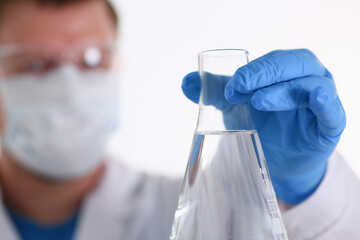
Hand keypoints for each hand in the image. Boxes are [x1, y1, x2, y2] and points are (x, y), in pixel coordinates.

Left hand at [181, 49, 345, 203]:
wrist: (280, 159)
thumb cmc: (262, 125)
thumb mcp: (237, 107)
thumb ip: (214, 92)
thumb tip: (186, 81)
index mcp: (287, 70)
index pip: (272, 60)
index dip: (252, 70)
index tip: (230, 85)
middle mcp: (308, 79)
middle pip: (294, 65)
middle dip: (265, 73)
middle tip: (239, 87)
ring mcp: (322, 101)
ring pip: (311, 85)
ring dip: (283, 91)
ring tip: (258, 102)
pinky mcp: (330, 127)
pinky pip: (333, 113)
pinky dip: (326, 105)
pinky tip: (318, 99)